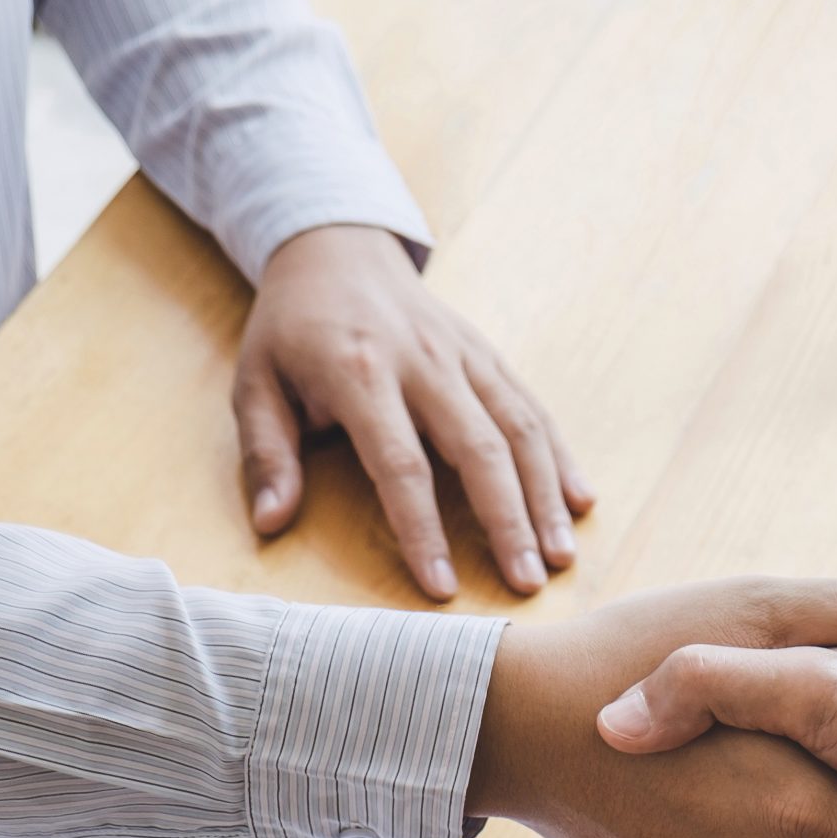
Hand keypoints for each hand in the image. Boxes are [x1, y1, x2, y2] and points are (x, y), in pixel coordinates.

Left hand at [235, 225, 593, 600]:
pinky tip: (581, 501)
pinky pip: (533, 408)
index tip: (442, 587)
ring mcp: (465, 355)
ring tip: (562, 555)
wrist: (336, 250)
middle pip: (480, 450)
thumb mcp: (255, 383)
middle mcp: (424, 362)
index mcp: (359, 372)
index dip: (423, 529)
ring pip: (520, 429)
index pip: (401, 464)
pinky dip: (561, 456)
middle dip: (509, 521)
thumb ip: (266, 454)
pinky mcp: (489, 354)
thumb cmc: (292, 330)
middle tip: (528, 583)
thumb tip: (271, 524)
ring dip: (546, 496)